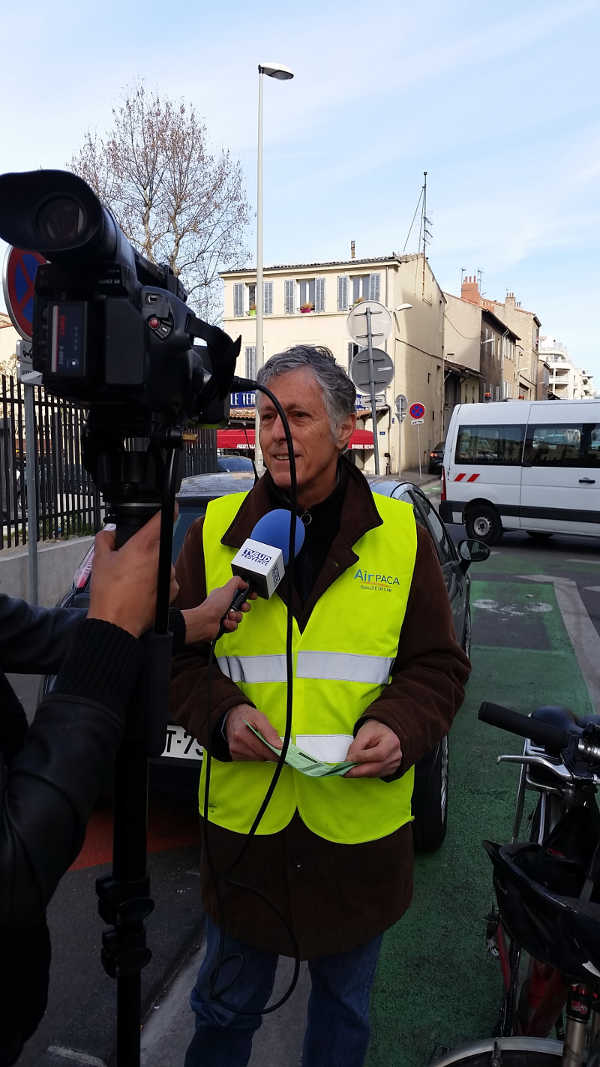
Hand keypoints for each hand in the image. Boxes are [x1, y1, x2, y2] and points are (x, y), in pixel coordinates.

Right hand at [88, 511, 174, 636]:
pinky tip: (143, 590)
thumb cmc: (108, 594)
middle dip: (147, 548)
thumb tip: (109, 534)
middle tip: (130, 560)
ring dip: (152, 566)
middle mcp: (160, 558)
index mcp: (143, 546)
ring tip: (134, 580)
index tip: (172, 505)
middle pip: (158, 544)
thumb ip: (105, 539)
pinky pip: (166, 578)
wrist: (117, 624)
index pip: (162, 520)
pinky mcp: (173, 590)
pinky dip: (157, 581)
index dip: (168, 509)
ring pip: (162, 562)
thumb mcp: (100, 561)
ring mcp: (169, 575)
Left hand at [181, 577, 254, 643]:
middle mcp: (224, 604)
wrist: (205, 622)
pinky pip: (234, 626)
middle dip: (243, 607)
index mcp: (225, 594)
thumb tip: (244, 582)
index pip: (239, 593)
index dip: (247, 594)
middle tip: (240, 607)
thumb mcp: (226, 589)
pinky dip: (230, 624)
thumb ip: (236, 582)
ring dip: (235, 617)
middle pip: (242, 606)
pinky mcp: (225, 625)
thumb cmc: (212, 606)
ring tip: (228, 616)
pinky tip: (225, 622)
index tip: (252, 596)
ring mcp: (224, 615)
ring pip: (239, 617)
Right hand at [226, 705, 281, 761]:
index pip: (262, 750)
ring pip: (256, 759)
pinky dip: (255, 754)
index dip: (275, 754)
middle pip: (260, 756)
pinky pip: (250, 759)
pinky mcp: (233, 755)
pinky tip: (255, 745)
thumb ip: (270, 732)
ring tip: (263, 742)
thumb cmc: (246, 715)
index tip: (283, 755)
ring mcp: (234, 751)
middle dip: (269, 752)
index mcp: (242, 734)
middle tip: (276, 747)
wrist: (232, 715)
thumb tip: (279, 746)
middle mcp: (236, 744)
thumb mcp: (260, 717)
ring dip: (262, 753)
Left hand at [344, 721, 402, 778]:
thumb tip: (348, 761)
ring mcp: (394, 764)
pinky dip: (365, 772)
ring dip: (360, 772)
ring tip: (350, 768)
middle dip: (358, 771)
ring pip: (374, 773)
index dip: (362, 758)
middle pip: (376, 768)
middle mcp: (396, 755)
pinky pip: (375, 775)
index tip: (348, 760)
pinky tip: (360, 767)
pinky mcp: (390, 770)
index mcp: (392, 742)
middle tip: (344, 772)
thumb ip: (356, 747)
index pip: (378, 754)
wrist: (385, 732)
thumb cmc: (375, 730)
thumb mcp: (364, 733)